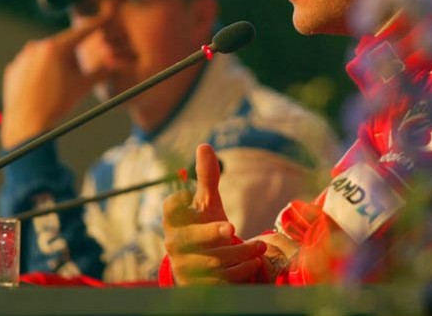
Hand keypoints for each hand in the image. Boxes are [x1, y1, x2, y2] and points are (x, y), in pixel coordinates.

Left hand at [0, 18, 108, 149]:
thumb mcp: (84, 86)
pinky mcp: (13, 69)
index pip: (81, 33)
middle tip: (75, 78)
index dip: (96, 25)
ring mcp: (22, 58)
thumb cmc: (56, 105)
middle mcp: (36, 47)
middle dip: (72, 58)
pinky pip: (32, 66)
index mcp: (55, 48)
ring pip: (47, 56)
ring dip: (56, 66)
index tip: (105, 18)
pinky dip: (41, 73)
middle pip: (63, 46)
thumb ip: (101, 71)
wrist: (26, 124)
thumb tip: (116, 64)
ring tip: (57, 89)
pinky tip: (44, 89)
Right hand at [163, 144, 266, 284]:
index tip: (186, 196)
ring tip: (261, 246)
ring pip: (211, 261)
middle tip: (231, 227)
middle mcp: (175, 244)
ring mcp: (185, 266)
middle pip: (189, 239)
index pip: (170, 210)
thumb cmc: (202, 226)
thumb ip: (206, 178)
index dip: (176, 203)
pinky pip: (220, 280)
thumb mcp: (206, 203)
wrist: (199, 265)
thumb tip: (204, 146)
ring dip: (239, 253)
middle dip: (210, 233)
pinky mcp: (198, 285)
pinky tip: (255, 262)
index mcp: (174, 221)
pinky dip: (240, 271)